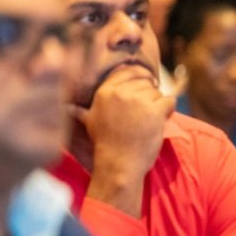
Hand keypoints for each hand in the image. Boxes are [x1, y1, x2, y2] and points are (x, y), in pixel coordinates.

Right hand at [73, 66, 174, 215]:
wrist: (119, 164)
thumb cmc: (105, 145)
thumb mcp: (89, 123)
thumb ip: (82, 110)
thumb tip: (66, 107)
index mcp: (105, 91)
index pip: (128, 71)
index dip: (138, 78)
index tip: (142, 90)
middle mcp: (121, 93)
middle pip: (145, 82)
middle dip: (148, 95)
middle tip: (144, 112)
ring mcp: (138, 101)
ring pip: (157, 92)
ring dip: (157, 104)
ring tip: (148, 120)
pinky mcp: (154, 111)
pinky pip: (169, 101)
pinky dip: (168, 110)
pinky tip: (160, 120)